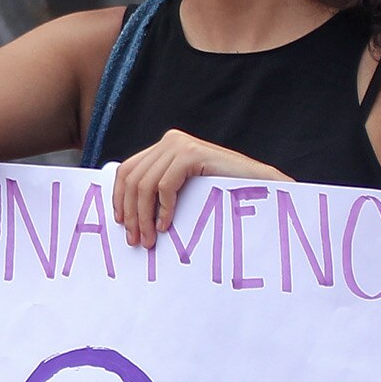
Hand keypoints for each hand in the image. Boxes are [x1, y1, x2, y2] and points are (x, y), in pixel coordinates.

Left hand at [108, 129, 286, 243]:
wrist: (262, 185)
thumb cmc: (223, 192)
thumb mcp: (185, 188)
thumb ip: (159, 191)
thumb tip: (127, 215)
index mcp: (164, 147)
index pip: (127, 171)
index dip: (119, 198)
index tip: (122, 224)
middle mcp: (169, 141)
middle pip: (132, 179)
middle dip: (132, 213)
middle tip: (136, 240)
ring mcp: (180, 144)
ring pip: (145, 185)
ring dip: (144, 217)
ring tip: (150, 239)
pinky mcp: (191, 153)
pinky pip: (165, 186)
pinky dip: (163, 209)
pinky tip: (166, 226)